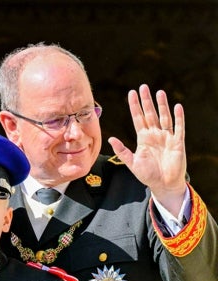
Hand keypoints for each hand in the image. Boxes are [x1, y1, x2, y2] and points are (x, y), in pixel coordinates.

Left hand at [108, 84, 186, 214]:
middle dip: (146, 101)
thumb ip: (122, 151)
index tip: (131, 93)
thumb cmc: (148, 175)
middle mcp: (154, 135)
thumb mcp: (132, 163)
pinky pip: (178, 128)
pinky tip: (177, 106)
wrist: (164, 185)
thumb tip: (111, 138)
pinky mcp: (177, 143)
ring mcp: (166, 138)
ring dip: (162, 105)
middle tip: (143, 87)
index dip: (135, 106)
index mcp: (143, 138)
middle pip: (150, 114)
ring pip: (164, 117)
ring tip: (159, 92)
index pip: (138, 118)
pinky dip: (178, 117)